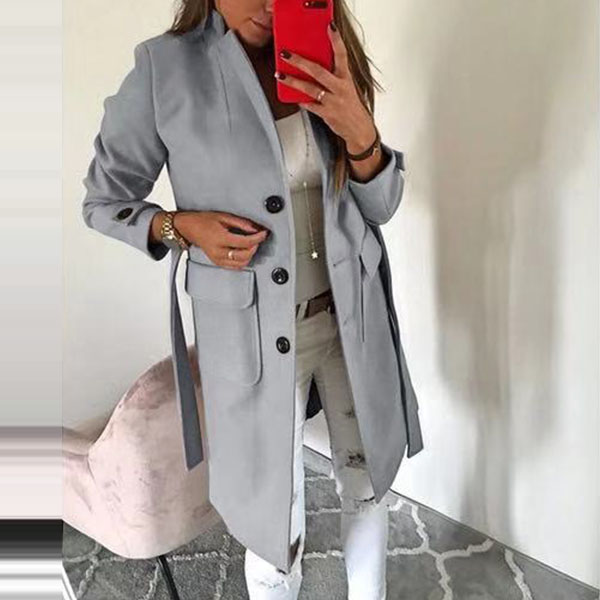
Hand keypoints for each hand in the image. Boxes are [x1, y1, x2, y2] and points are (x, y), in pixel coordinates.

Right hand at [174, 211, 269, 268]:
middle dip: (255, 247)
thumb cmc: (203, 221)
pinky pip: (235, 266)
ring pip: (241, 263)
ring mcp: (217, 259)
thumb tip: (255, 228)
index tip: (263, 233)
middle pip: (244, 255)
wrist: (189, 228)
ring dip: (250, 255)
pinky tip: (244, 252)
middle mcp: (218, 251)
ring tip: (251, 244)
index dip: (258, 238)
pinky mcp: (218, 262)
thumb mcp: (223, 217)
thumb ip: (241, 223)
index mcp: (220, 238)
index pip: (245, 242)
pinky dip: (243, 260)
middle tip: (258, 238)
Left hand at [274, 21, 376, 154]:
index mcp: (346, 78)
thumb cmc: (351, 107)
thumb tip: (314, 66)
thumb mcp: (347, 87)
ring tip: (280, 75)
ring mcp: (333, 101)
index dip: (336, 40)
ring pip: (310, 88)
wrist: (359, 129)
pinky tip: (293, 95)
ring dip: (292, 81)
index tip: (330, 27)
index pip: (342, 55)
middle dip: (300, 61)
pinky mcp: (327, 114)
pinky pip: (310, 105)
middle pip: (318, 71)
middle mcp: (340, 88)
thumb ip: (334, 76)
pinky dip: (301, 100)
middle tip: (286, 54)